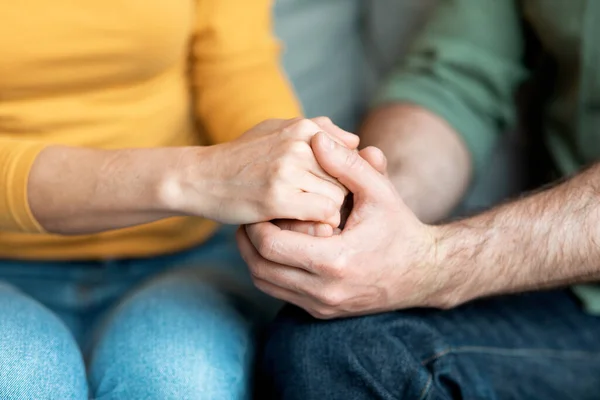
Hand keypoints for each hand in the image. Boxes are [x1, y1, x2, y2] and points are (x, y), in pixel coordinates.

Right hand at [173, 117, 357, 226]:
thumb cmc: (242, 157)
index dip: (346, 180)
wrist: (200, 177)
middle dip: (339, 198)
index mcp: (304, 127)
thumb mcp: (276, 130)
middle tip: (322, 212)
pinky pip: (323, 213)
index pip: (350, 156)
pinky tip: (302, 224)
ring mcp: (289, 169)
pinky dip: (319, 223)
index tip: (331, 194)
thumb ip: (317, 130)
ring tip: (309, 218)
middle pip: (347, 179)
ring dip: (328, 213)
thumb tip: (356, 140)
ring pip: (338, 197)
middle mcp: (301, 144)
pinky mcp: (278, 197)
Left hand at [237, 132, 444, 318]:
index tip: (257, 205)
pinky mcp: (322, 312)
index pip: (271, 246)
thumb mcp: (380, 192)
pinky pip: (280, 294)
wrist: (423, 273)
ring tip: (257, 231)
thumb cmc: (400, 229)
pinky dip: (270, 272)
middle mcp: (325, 290)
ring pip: (266, 284)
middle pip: (260, 268)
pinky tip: (277, 249)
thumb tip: (317, 139)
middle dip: (247, 241)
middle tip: (249, 217)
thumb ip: (348, 165)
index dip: (255, 224)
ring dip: (255, 258)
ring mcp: (322, 306)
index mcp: (335, 261)